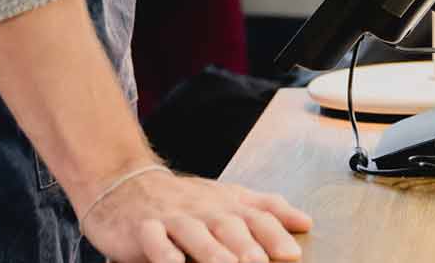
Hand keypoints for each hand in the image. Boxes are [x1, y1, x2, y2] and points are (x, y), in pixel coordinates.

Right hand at [80, 166, 311, 262]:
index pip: (255, 214)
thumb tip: (306, 222)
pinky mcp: (143, 228)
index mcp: (225, 203)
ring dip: (211, 251)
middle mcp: (202, 209)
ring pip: (193, 233)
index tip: (293, 252)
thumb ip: (265, 209)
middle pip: (226, 224)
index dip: (273, 232)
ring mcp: (172, 217)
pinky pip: (154, 241)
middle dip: (245, 244)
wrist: (128, 182)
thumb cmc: (186, 200)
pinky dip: (164, 252)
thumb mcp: (227, 199)